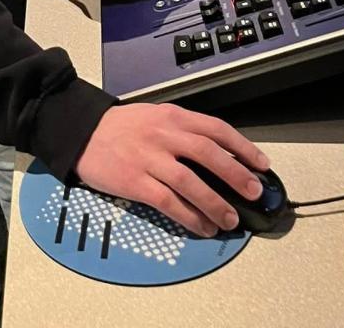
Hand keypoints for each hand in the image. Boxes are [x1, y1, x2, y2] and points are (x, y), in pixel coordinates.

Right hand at [76, 104, 269, 235]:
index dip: (242, 147)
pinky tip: (202, 226)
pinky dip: (189, 216)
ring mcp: (149, 158)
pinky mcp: (135, 181)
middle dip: (236, 175)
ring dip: (215, 203)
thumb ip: (183, 131)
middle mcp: (164, 134)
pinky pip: (168, 202)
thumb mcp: (156, 116)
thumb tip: (219, 156)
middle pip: (208, 153)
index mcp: (172, 116)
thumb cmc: (122, 127)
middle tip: (253, 192)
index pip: (215, 128)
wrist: (82, 131)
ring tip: (230, 219)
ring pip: (190, 182)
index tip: (261, 164)